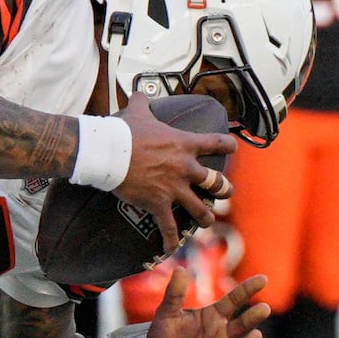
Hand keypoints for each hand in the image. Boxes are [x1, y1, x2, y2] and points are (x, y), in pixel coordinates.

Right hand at [113, 94, 238, 252]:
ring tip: (206, 219)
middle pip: (217, 183)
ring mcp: (174, 188)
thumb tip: (139, 90)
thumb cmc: (123, 131)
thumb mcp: (136, 111)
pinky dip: (172, 239)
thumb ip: (142, 101)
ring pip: (201, 209)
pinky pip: (170, 226)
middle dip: (222, 189)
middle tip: (221, 191)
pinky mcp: (159, 203)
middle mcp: (185, 167)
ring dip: (205, 216)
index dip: (227, 146)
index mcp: (184, 144)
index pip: (218, 143)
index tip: (231, 149)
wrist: (107, 151)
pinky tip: (172, 247)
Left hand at [148, 270, 268, 337]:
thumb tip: (179, 269)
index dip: (248, 289)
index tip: (262, 279)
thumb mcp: (166, 314)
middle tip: (264, 308)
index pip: (234, 300)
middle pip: (243, 324)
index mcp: (213, 315)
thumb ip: (174, 294)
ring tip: (256, 335)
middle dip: (254, 316)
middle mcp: (224, 334)